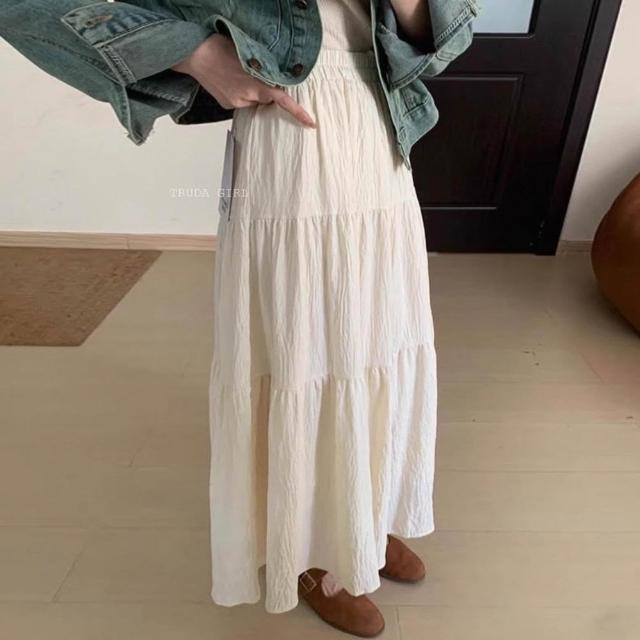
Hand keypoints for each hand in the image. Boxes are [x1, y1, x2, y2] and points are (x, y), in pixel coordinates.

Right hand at [172, 34, 315, 126]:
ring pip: (254, 101)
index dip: (298, 112)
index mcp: (255, 85)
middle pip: (266, 100)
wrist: (195, 55)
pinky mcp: (228, 105)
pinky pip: (243, 102)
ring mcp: (236, 103)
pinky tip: (230, 82)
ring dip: (252, 91)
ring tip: (236, 75)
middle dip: (265, 90)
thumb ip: (265, 71)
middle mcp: (246, 98)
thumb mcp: (249, 55)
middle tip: (251, 74)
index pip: (282, 100)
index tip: (310, 123)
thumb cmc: (219, 49)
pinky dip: (241, 94)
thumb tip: (276, 81)